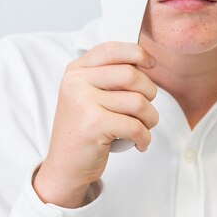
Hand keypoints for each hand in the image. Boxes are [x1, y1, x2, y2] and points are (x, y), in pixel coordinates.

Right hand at [33, 42, 158, 207]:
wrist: (65, 167)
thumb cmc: (85, 130)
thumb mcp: (89, 96)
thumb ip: (109, 76)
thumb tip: (146, 61)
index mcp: (76, 71)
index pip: (112, 49)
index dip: (138, 53)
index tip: (152, 64)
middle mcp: (76, 82)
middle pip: (131, 75)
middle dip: (149, 92)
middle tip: (146, 109)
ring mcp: (82, 103)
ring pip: (138, 102)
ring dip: (150, 118)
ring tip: (143, 127)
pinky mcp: (93, 125)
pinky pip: (135, 126)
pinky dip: (145, 137)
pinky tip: (140, 143)